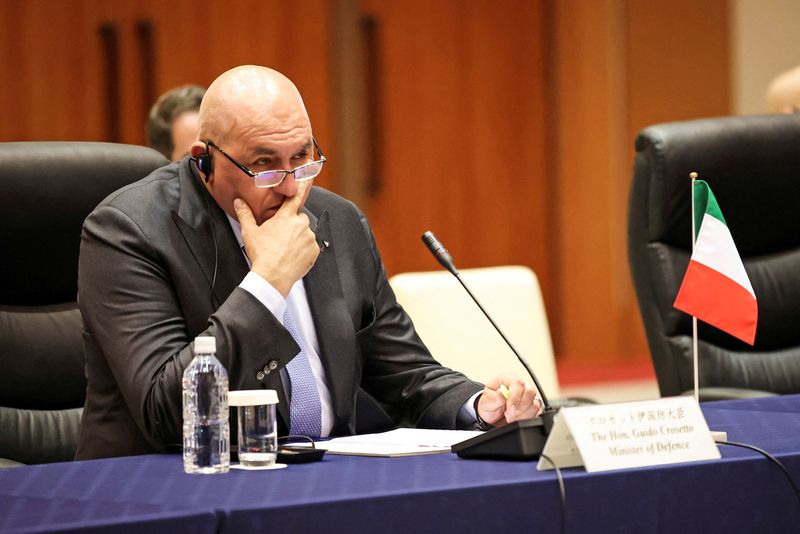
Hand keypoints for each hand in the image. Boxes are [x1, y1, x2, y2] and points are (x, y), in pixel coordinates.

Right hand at [233, 181, 318, 296]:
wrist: (273, 277)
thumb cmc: (262, 255)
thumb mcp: (250, 232)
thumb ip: (245, 214)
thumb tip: (239, 202)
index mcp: (286, 217)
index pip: (295, 196)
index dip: (302, 185)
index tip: (309, 175)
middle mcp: (301, 224)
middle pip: (298, 218)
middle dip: (291, 225)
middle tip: (280, 237)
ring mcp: (309, 237)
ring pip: (304, 233)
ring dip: (297, 238)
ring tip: (285, 249)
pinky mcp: (315, 250)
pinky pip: (310, 246)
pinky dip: (303, 249)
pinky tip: (292, 256)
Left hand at [477, 373, 541, 426]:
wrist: (492, 415)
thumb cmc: (490, 403)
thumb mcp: (485, 401)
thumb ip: (493, 398)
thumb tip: (502, 394)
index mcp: (508, 379)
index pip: (518, 383)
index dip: (515, 397)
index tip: (509, 408)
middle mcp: (521, 386)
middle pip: (530, 392)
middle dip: (519, 407)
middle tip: (509, 413)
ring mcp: (528, 396)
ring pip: (535, 403)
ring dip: (522, 414)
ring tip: (510, 416)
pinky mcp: (532, 406)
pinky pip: (536, 412)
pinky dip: (525, 418)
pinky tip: (516, 418)